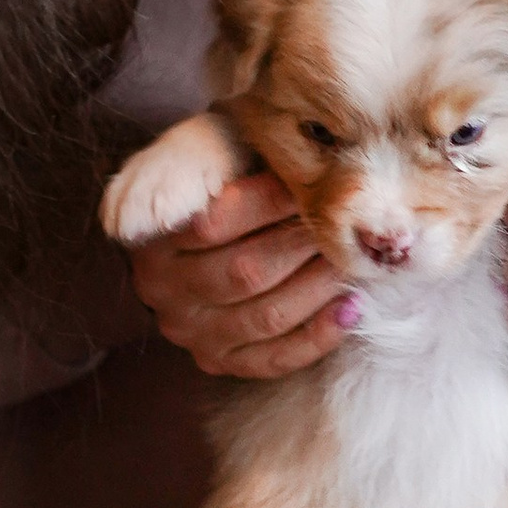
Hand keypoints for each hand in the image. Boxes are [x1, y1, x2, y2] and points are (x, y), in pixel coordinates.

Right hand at [125, 167, 357, 379]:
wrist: (201, 220)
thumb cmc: (221, 173)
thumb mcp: (210, 146)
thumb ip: (228, 148)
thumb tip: (284, 159)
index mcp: (152, 233)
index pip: (213, 223)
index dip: (270, 202)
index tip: (311, 184)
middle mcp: (161, 289)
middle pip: (244, 273)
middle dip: (304, 244)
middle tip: (346, 223)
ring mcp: (190, 331)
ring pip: (265, 317)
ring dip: (320, 286)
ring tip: (356, 259)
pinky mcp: (220, 360)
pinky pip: (274, 359)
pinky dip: (319, 335)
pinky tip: (353, 306)